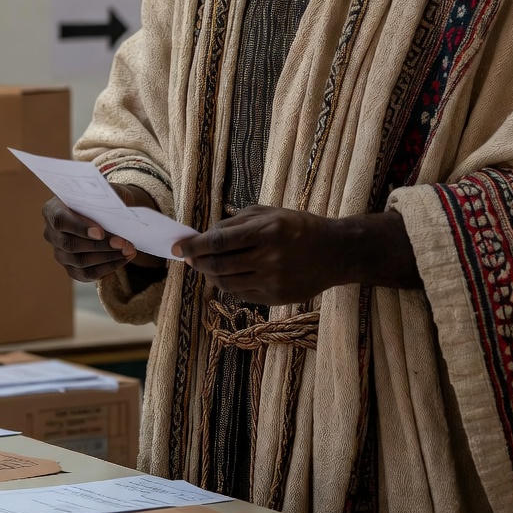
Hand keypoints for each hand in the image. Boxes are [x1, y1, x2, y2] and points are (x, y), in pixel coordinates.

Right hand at [42, 182, 162, 281]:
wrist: (101, 210)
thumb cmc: (100, 197)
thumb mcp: (102, 191)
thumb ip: (105, 196)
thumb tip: (119, 208)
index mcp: (52, 210)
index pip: (60, 221)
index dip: (79, 228)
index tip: (100, 232)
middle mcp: (51, 234)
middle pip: (70, 244)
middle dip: (100, 245)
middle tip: (123, 243)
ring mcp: (59, 254)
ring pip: (80, 261)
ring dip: (107, 257)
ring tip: (129, 250)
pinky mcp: (71, 268)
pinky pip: (87, 274)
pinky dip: (108, 267)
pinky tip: (124, 258)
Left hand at [174, 205, 340, 304]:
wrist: (335, 252)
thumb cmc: (299, 227)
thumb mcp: (270, 213)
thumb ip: (237, 222)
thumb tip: (204, 235)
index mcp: (267, 231)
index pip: (220, 241)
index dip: (194, 246)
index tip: (178, 247)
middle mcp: (269, 258)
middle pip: (219, 265)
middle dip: (197, 262)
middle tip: (188, 257)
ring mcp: (273, 281)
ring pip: (226, 283)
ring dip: (210, 275)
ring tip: (206, 266)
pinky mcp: (276, 298)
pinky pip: (241, 294)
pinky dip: (228, 285)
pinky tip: (227, 275)